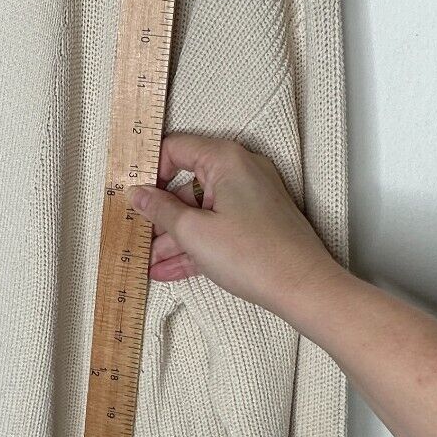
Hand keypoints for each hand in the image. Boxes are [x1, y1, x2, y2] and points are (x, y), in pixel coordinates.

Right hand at [126, 131, 343, 321]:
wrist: (304, 289)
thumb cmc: (254, 255)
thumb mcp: (194, 232)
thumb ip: (160, 210)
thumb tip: (137, 194)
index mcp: (225, 159)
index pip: (175, 148)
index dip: (150, 171)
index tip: (132, 196)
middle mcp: (240, 170)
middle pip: (187, 183)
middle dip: (160, 214)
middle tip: (136, 233)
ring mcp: (250, 197)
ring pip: (201, 210)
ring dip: (174, 236)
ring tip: (148, 263)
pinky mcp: (256, 222)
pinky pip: (217, 226)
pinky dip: (196, 244)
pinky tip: (168, 269)